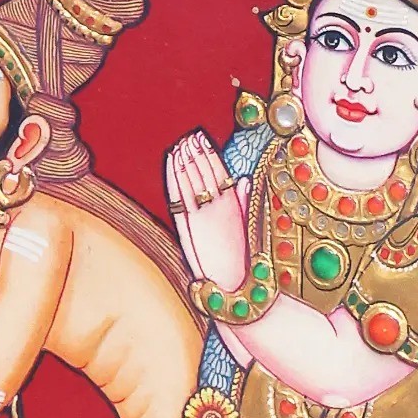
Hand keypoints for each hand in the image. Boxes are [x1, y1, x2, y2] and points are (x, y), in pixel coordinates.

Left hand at [166, 131, 249, 291]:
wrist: (231, 281)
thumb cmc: (240, 257)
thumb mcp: (247, 226)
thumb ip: (244, 201)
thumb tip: (244, 179)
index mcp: (234, 204)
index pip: (219, 170)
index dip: (208, 152)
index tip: (201, 138)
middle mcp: (218, 205)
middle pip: (203, 171)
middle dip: (195, 152)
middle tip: (188, 136)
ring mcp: (202, 213)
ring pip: (190, 179)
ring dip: (183, 159)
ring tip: (179, 144)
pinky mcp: (189, 224)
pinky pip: (179, 193)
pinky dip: (174, 175)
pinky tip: (170, 162)